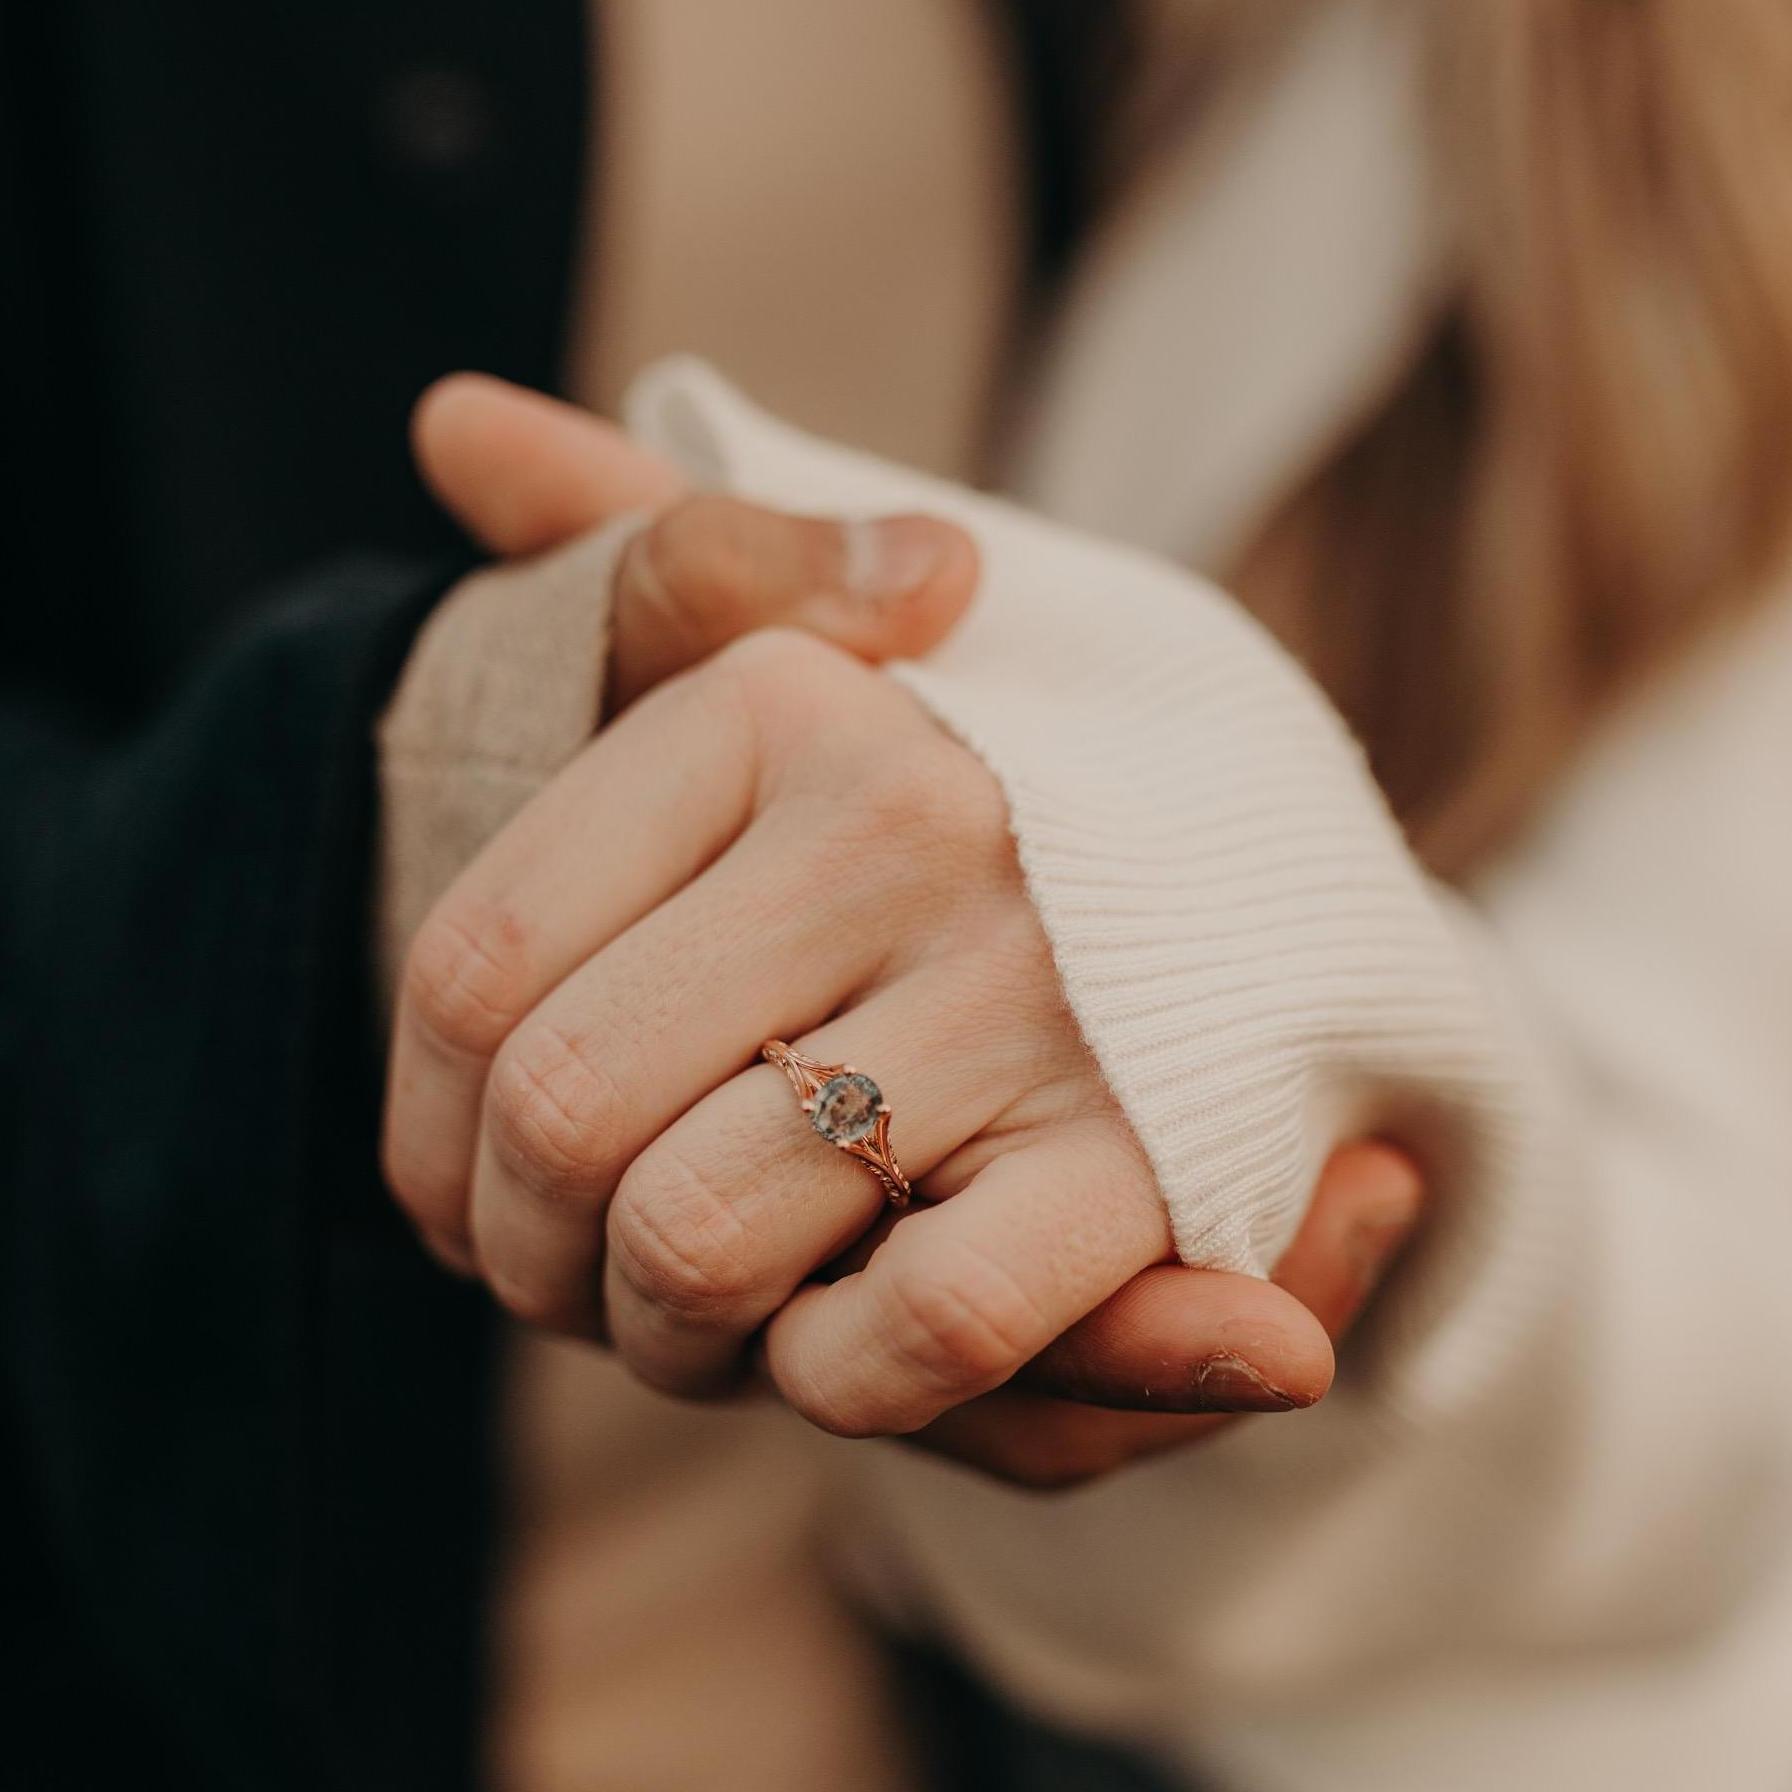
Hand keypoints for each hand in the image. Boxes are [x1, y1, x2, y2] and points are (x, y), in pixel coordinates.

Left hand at [387, 375, 1426, 1485]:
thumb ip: (638, 559)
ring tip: (707, 1314)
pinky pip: (919, 1330)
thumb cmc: (961, 825)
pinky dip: (842, 1382)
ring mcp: (1037, 982)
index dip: (425, 1134)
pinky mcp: (1152, 1154)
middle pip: (562, 1114)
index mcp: (783, 699)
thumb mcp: (810, 661)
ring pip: (700, 1234)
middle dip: (537, 1257)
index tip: (468, 1193)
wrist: (1263, 915)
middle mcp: (907, 814)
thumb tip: (451, 426)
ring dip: (670, 1335)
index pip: (469, 961)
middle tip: (586, 1281)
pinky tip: (841, 1346)